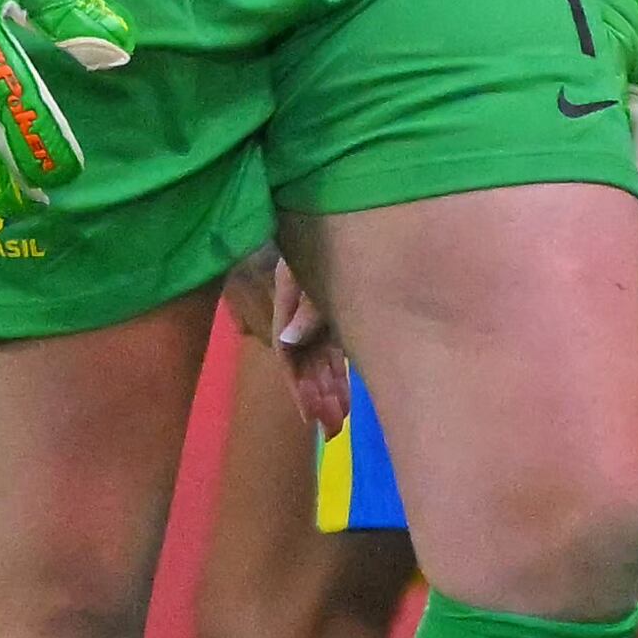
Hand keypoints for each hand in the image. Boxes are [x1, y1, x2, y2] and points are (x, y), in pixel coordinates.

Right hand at [222, 249, 355, 440]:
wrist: (351, 208)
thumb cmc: (333, 238)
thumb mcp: (314, 271)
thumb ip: (305, 307)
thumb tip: (286, 342)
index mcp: (290, 298)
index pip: (288, 350)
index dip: (296, 384)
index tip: (309, 415)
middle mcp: (302, 307)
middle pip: (305, 359)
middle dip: (317, 395)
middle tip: (331, 429)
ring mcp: (320, 307)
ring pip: (320, 356)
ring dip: (328, 389)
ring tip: (339, 421)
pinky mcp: (338, 307)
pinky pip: (334, 346)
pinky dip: (339, 371)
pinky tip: (346, 396)